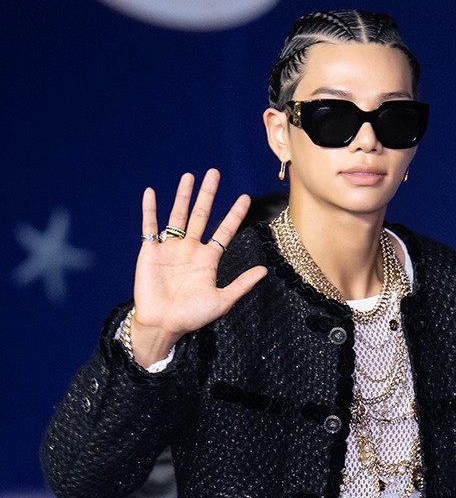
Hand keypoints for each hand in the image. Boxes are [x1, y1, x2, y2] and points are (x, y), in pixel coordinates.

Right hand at [132, 168, 267, 365]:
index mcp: (208, 259)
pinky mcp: (151, 252)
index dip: (234, 215)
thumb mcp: (221, 301)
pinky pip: (149, 227)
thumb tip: (264, 271)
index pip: (224, 231)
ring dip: (183, 196)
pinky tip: (151, 193)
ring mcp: (170, 249)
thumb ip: (241, 285)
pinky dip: (149, 210)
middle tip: (214, 173)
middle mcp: (190, 250)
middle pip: (201, 215)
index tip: (244, 198)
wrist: (163, 324)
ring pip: (178, 215)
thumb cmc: (192, 317)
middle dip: (208, 195)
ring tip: (189, 176)